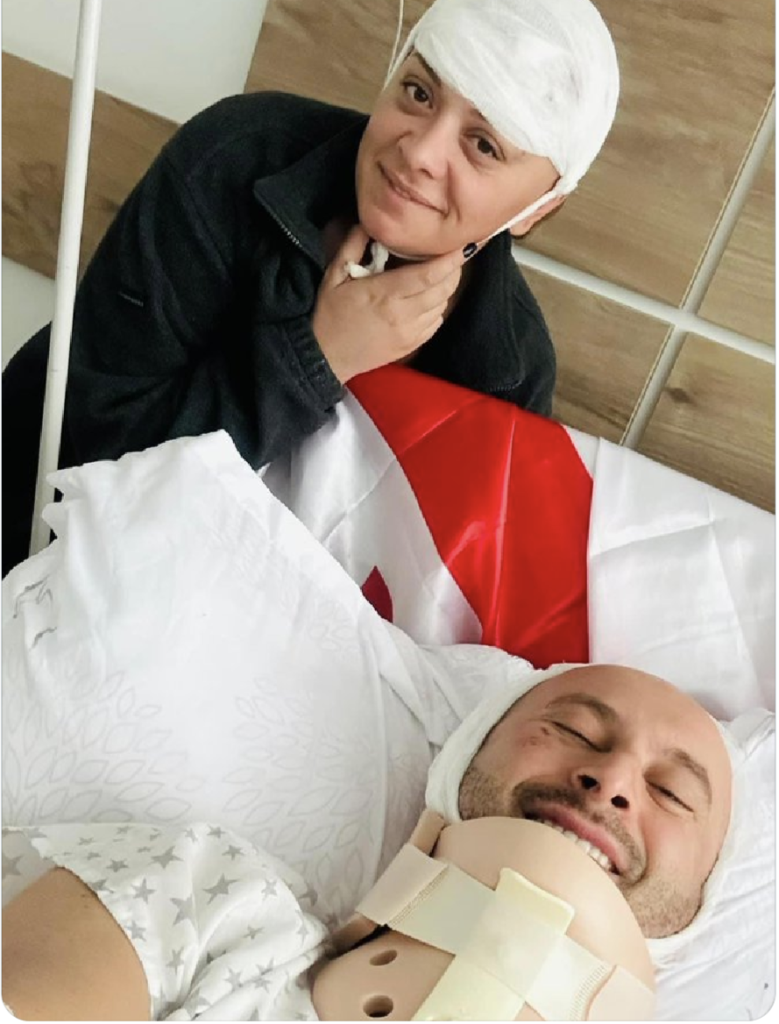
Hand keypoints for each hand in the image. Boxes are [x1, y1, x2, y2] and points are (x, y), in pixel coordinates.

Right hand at [312, 225, 466, 382]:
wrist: (325, 356)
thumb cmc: (329, 315)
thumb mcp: (333, 276)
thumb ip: (352, 246)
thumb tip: (368, 222)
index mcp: (385, 294)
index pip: (428, 275)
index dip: (450, 260)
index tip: (465, 246)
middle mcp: (403, 315)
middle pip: (443, 289)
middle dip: (453, 270)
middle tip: (452, 256)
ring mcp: (410, 333)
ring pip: (442, 305)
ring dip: (445, 288)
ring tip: (438, 275)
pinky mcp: (411, 345)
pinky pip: (436, 322)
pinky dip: (437, 307)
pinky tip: (427, 299)